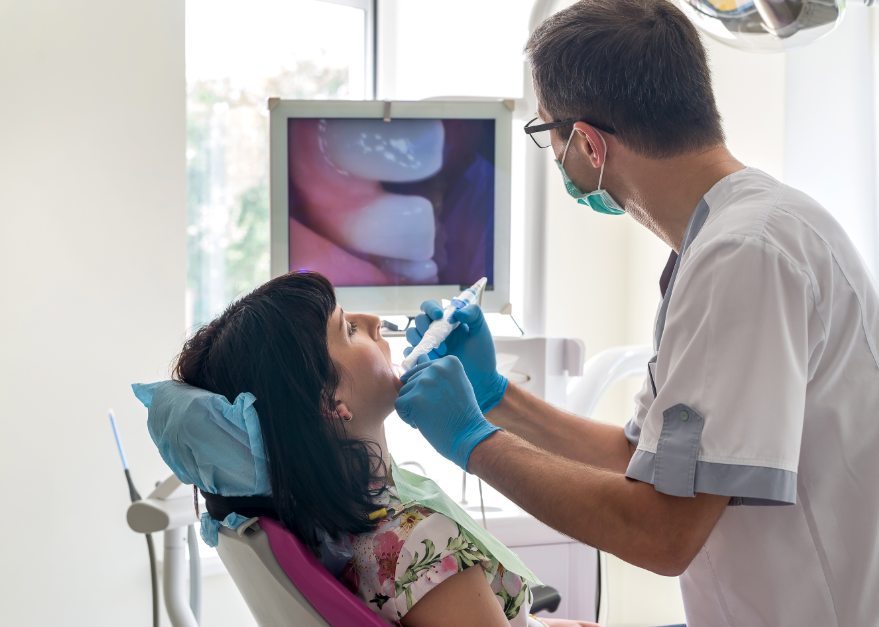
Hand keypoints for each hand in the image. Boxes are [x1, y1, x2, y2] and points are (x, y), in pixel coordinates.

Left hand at [395, 356, 500, 470]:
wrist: (468, 436)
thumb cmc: (462, 414)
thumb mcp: (455, 384)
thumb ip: (437, 373)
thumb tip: (417, 359)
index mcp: (449, 361)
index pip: (422, 370)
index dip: (428, 390)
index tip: (444, 401)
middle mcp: (436, 368)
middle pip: (412, 381)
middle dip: (420, 398)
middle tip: (440, 410)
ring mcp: (424, 383)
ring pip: (404, 393)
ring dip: (413, 408)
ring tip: (433, 416)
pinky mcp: (413, 399)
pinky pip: (399, 406)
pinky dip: (407, 417)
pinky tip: (424, 423)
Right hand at [404, 301, 507, 412]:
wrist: (480, 381)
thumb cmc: (482, 355)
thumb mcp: (481, 332)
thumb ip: (474, 314)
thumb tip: (457, 311)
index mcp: (446, 321)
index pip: (430, 307)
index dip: (431, 308)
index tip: (439, 316)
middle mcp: (434, 332)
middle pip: (419, 320)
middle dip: (426, 328)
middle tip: (442, 344)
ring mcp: (427, 346)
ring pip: (411, 335)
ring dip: (420, 341)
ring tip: (438, 354)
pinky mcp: (422, 361)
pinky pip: (409, 354)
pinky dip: (415, 355)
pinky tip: (429, 361)